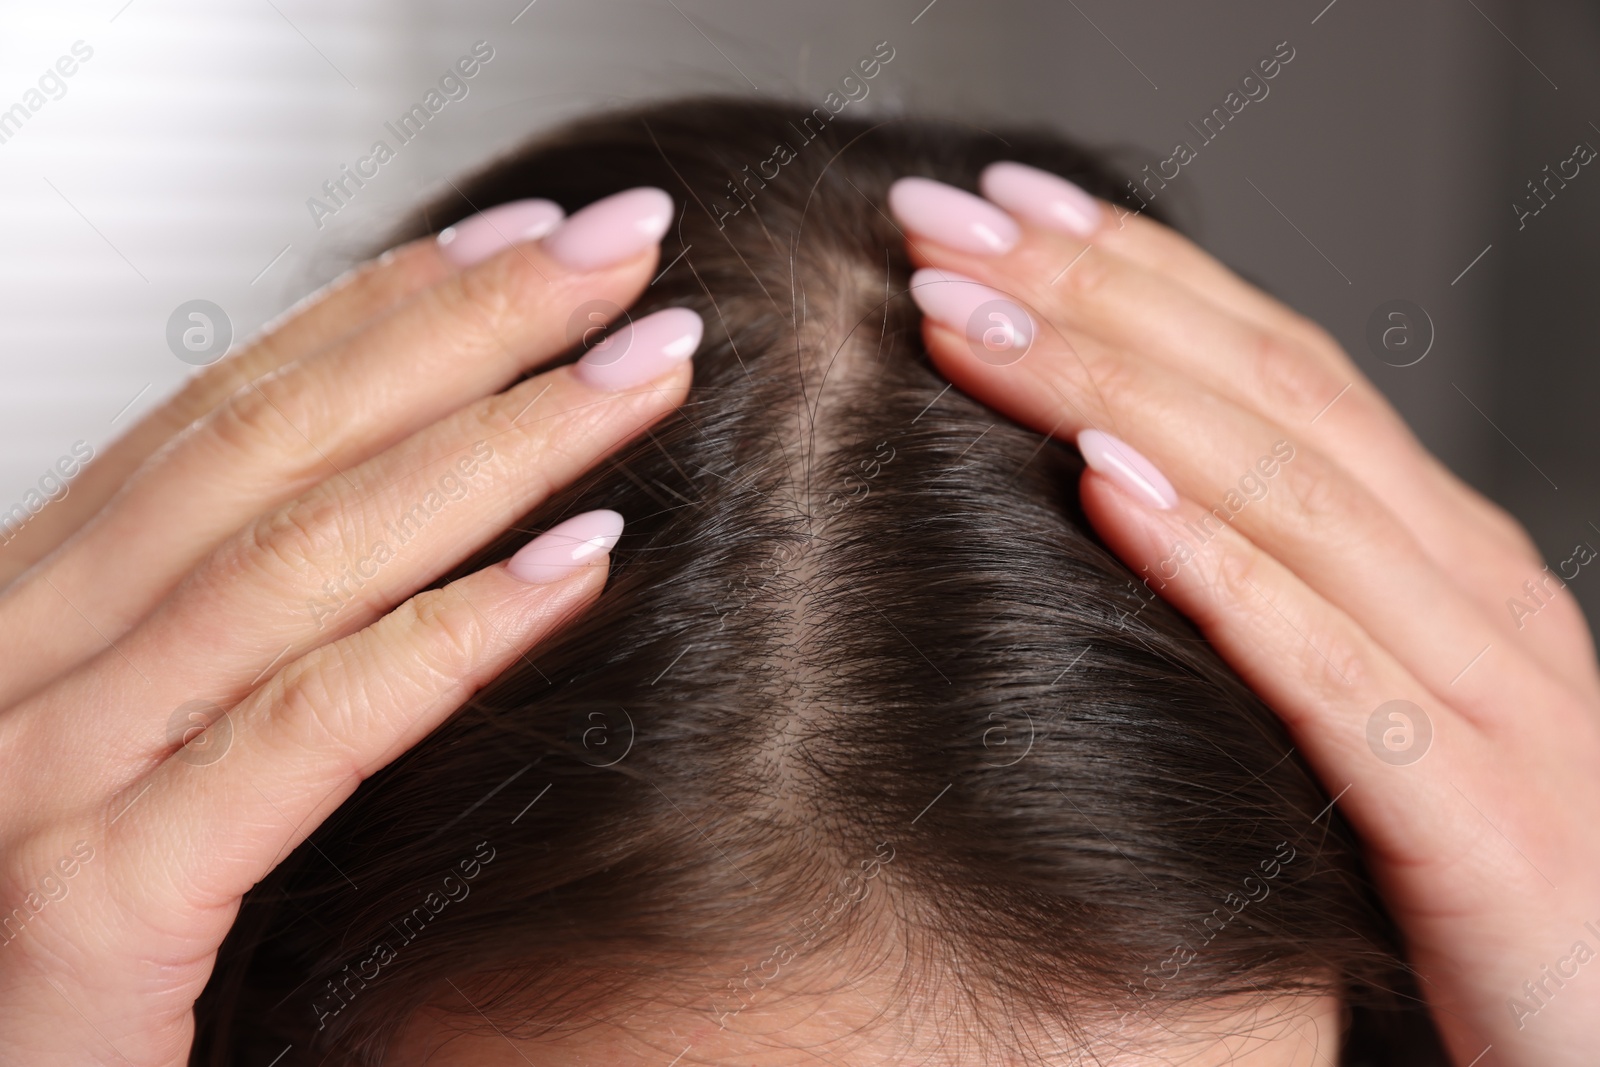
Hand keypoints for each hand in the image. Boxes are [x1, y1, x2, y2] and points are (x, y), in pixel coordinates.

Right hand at [0, 188, 698, 1064]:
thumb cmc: (76, 954)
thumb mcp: (144, 748)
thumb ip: (239, 640)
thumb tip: (411, 517)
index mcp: (38, 614)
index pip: (232, 414)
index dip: (387, 306)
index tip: (530, 238)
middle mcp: (20, 660)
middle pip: (275, 444)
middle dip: (468, 330)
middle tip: (624, 245)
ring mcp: (38, 774)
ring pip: (300, 557)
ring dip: (497, 445)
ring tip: (642, 371)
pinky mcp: (90, 905)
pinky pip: (304, 732)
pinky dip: (450, 637)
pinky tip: (580, 563)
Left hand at [889, 166, 1599, 1065]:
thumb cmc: (1455, 876)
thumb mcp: (1364, 698)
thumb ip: (1273, 593)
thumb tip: (1100, 484)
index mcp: (1438, 552)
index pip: (1271, 361)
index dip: (1131, 269)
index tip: (993, 207)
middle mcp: (1472, 588)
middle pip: (1263, 393)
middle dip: (1090, 294)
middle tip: (935, 222)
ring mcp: (1492, 692)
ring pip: (1286, 496)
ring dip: (1111, 392)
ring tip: (966, 321)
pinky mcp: (1479, 819)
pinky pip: (1331, 669)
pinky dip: (1215, 566)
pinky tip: (1103, 494)